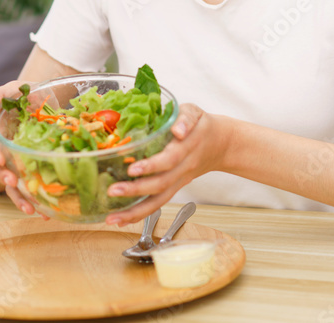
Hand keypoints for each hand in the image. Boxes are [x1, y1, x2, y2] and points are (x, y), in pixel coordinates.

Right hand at [0, 79, 48, 218]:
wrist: (48, 101)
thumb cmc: (26, 95)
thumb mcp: (14, 88)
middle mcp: (6, 153)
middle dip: (4, 177)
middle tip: (13, 181)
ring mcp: (20, 165)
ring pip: (14, 186)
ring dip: (19, 198)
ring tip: (30, 210)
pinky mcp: (35, 172)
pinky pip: (33, 190)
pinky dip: (38, 202)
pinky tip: (46, 214)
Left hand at [103, 103, 219, 225]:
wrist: (221, 144)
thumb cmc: (201, 125)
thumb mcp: (194, 113)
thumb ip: (185, 118)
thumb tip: (178, 129)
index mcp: (187, 148)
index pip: (170, 160)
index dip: (152, 166)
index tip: (132, 169)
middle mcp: (183, 169)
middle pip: (160, 185)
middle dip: (136, 191)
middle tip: (112, 191)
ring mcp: (179, 182)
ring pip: (159, 201)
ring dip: (135, 212)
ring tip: (112, 218)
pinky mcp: (174, 189)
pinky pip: (157, 204)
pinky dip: (139, 215)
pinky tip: (121, 219)